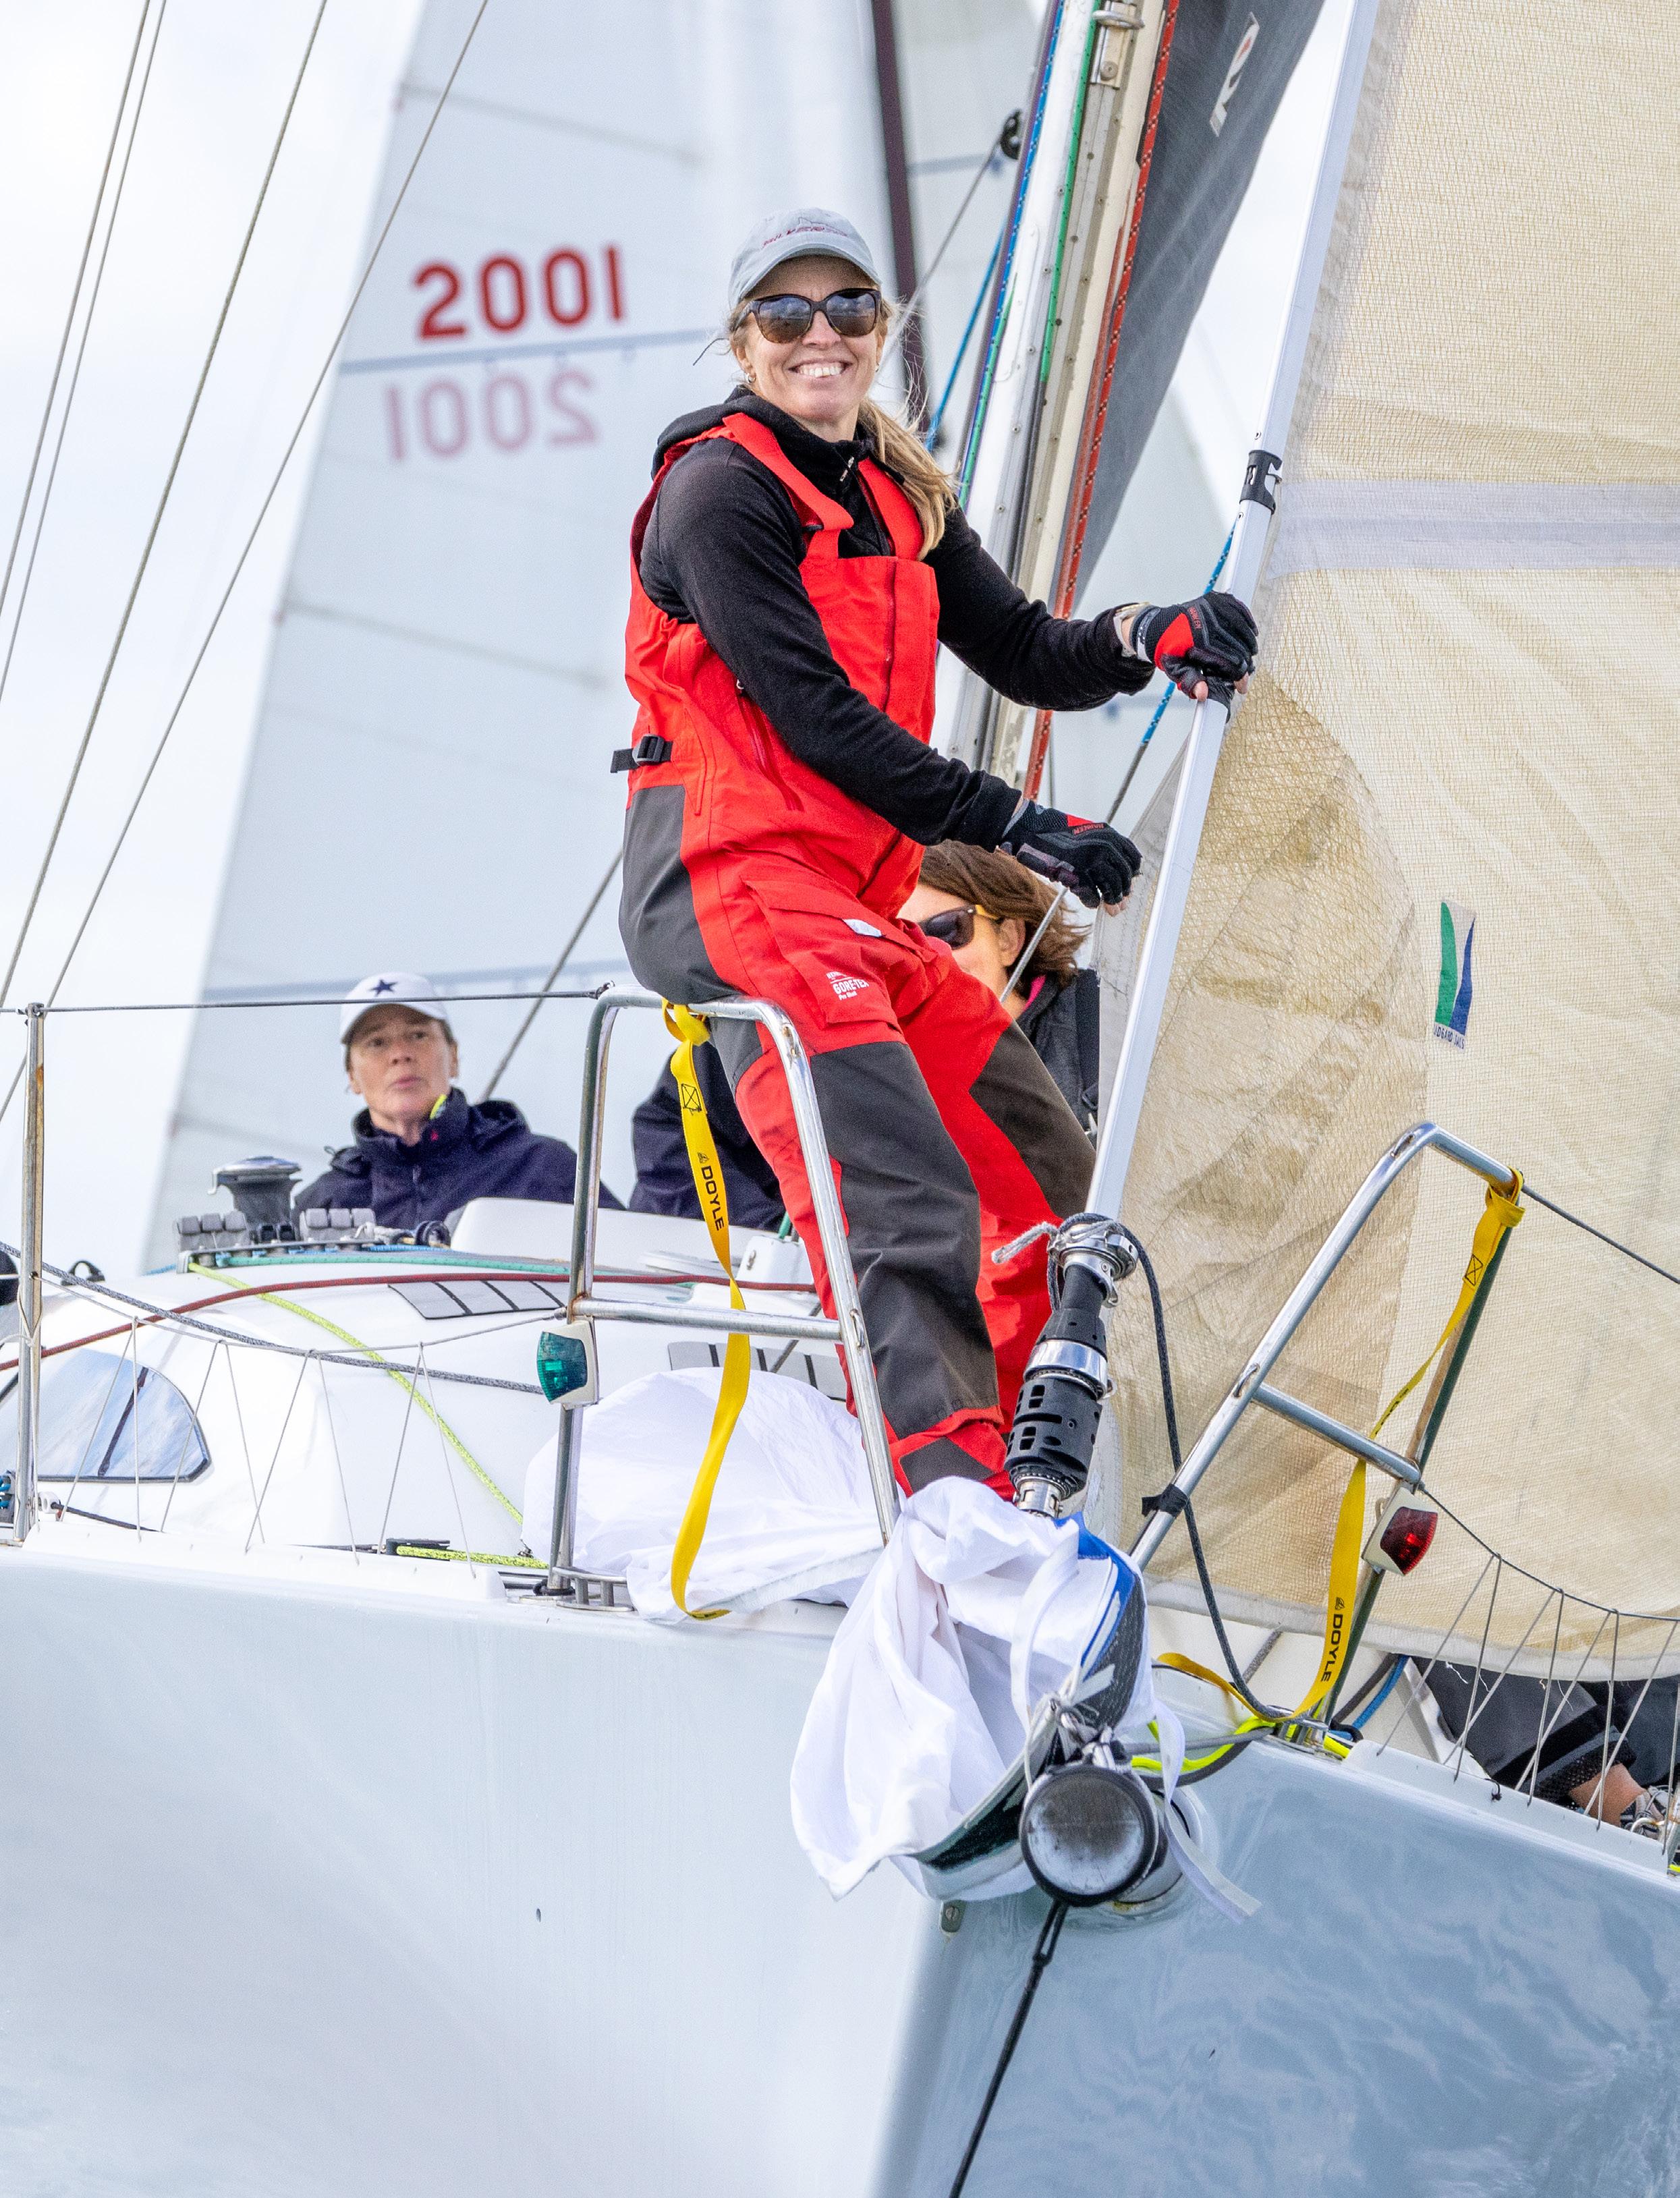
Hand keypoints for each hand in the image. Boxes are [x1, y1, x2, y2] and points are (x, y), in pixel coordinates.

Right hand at [999, 802, 1139, 909]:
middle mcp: (1104, 844)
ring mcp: (1091, 857)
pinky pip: (1092, 893)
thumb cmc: (1054, 834)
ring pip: (1112, 884)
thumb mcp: (1085, 835)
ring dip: (1112, 899)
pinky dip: (1093, 901)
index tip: (1129, 884)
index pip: (1132, 857)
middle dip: (1123, 891)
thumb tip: (1114, 873)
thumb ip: (1101, 849)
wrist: (1030, 829)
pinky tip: (1092, 904)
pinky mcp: (1076, 870)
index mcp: (1108, 834)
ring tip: (1111, 908)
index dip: (1132, 874)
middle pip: (1123, 873)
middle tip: (1121, 903)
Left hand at [1130, 590, 1256, 703]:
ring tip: (1250, 656)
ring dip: (1250, 644)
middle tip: (1245, 673)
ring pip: (1243, 628)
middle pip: (1239, 647)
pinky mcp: (1215, 599)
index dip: (1239, 677)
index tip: (1242, 687)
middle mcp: (1206, 622)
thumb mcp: (1175, 669)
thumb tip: (1203, 694)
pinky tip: (1252, 633)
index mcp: (1197, 641)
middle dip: (1245, 663)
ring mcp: (1212, 608)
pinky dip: (1249, 623)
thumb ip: (1190, 682)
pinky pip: (1240, 610)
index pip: (1229, 662)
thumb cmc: (1168, 650)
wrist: (1158, 626)